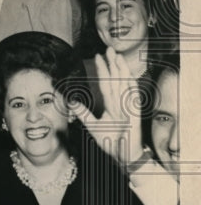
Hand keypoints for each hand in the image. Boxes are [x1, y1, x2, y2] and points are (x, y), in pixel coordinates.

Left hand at [69, 48, 141, 165]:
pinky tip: (129, 77)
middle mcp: (121, 103)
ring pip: (124, 86)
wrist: (124, 156)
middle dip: (113, 64)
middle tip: (108, 48)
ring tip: (117, 57)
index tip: (98, 56)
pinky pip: (133, 100)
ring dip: (121, 71)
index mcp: (112, 104)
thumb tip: (69, 101)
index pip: (106, 83)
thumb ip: (82, 113)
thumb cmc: (110, 141)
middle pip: (116, 80)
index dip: (103, 69)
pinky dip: (132, 88)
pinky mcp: (135, 116)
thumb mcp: (92, 125)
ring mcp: (128, 109)